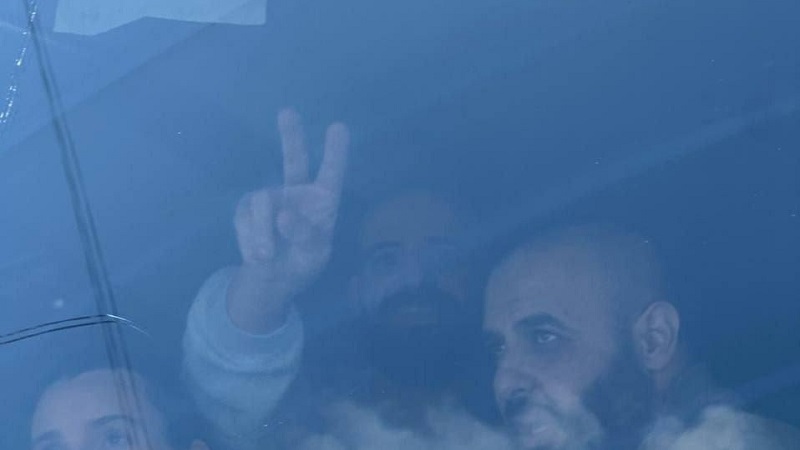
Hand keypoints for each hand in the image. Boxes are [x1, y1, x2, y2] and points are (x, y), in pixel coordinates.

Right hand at [227, 109, 348, 332]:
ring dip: (262, 232)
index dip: (335, 153)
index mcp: (323, 201)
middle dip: (291, 136)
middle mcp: (298, 192)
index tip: (339, 127)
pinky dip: (250, 240)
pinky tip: (258, 257)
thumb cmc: (304, 261)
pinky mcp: (247, 209)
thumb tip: (283, 215)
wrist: (274, 278)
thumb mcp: (313, 255)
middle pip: (294, 159)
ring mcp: (271, 198)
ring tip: (267, 256)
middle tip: (287, 111)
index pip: (331, 175)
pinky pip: (244, 218)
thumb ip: (305, 236)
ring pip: (261, 201)